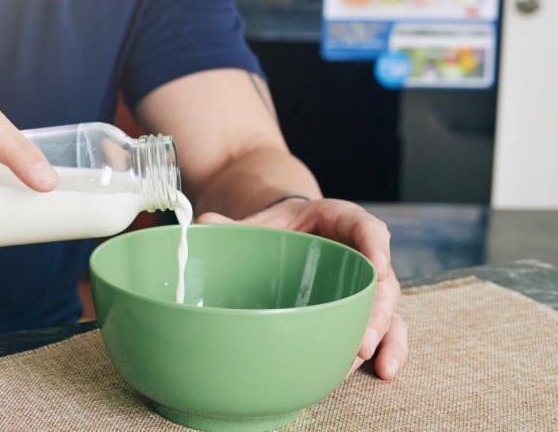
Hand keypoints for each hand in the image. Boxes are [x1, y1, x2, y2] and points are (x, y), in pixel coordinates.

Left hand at [196, 198, 406, 379]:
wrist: (290, 235)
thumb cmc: (281, 229)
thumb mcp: (263, 222)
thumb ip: (236, 225)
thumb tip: (201, 221)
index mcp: (341, 221)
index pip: (366, 227)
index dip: (375, 244)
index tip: (379, 264)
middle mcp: (362, 252)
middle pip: (380, 279)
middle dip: (374, 310)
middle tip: (360, 340)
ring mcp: (366, 284)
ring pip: (387, 308)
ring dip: (380, 333)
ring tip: (365, 357)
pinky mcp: (366, 308)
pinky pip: (387, 328)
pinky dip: (389, 348)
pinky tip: (384, 370)